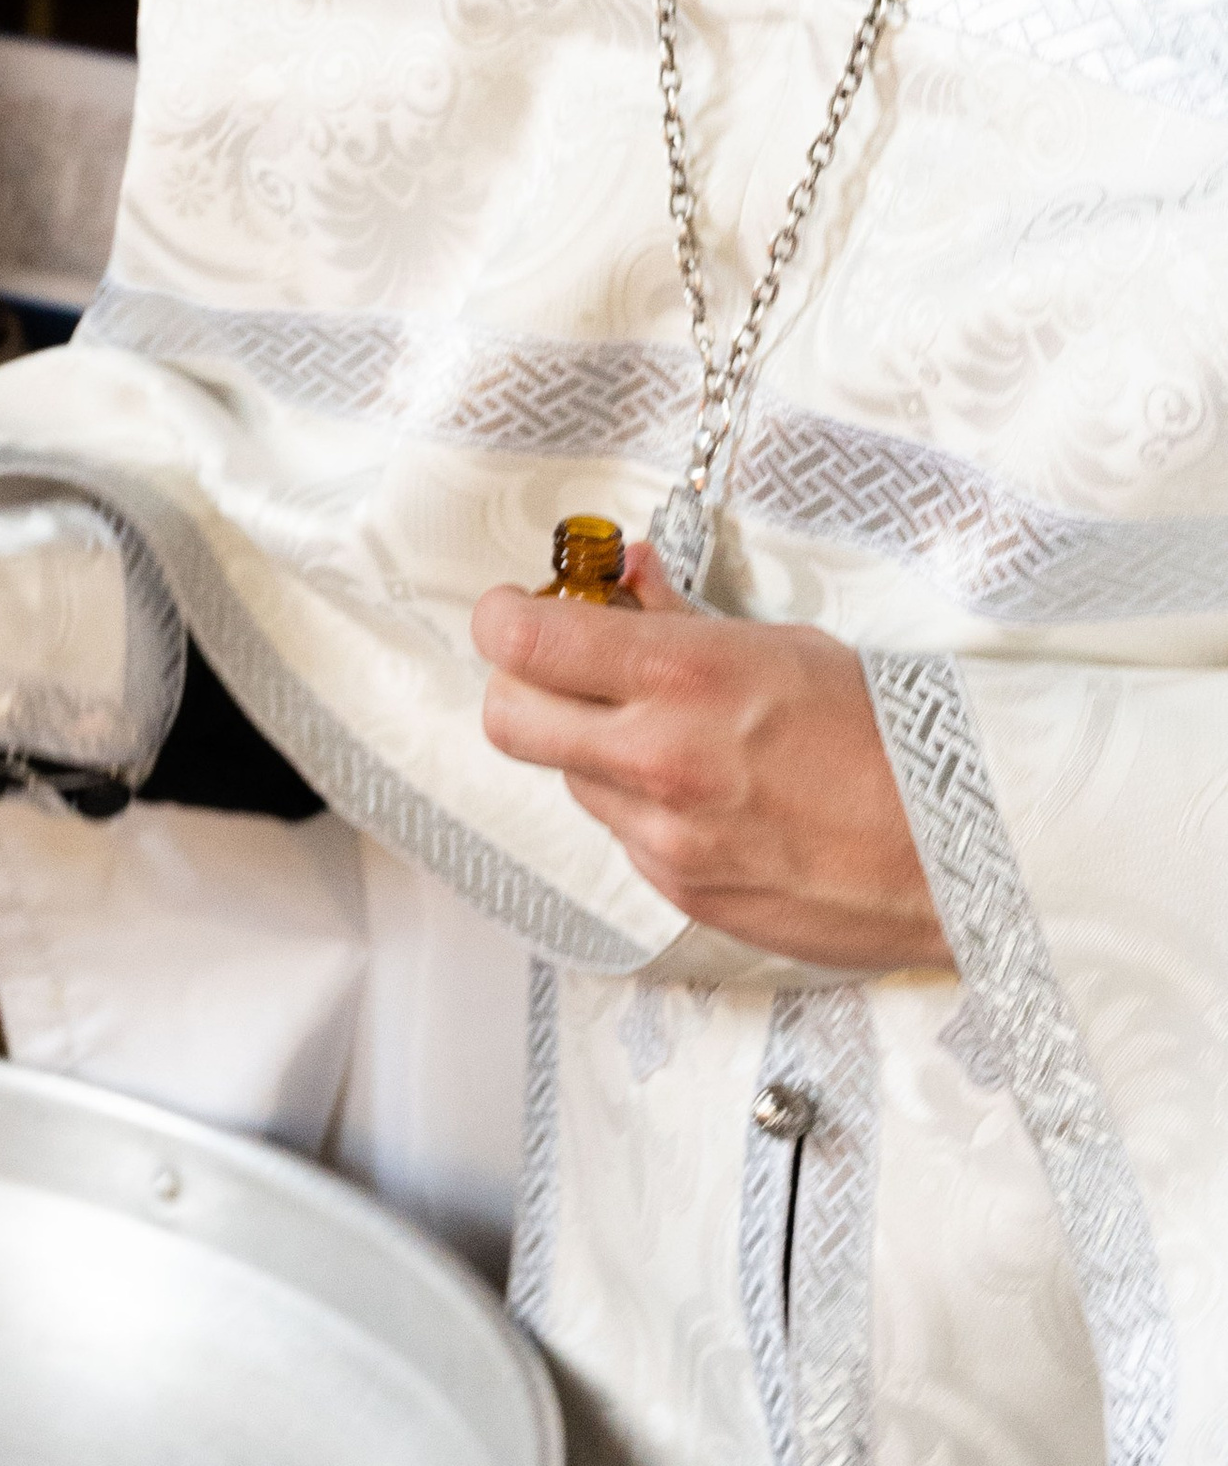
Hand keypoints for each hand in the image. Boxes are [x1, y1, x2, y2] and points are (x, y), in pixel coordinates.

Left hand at [470, 544, 948, 971]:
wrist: (961, 852)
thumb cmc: (893, 738)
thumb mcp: (786, 646)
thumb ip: (683, 617)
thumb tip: (624, 576)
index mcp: (683, 677)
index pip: (523, 640)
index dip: (503, 617)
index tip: (517, 609)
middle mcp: (656, 759)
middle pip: (507, 719)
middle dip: (520, 686)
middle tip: (561, 671)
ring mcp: (662, 835)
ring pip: (568, 778)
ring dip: (593, 750)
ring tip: (674, 736)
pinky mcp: (679, 889)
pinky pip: (622, 834)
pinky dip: (643, 806)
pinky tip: (712, 795)